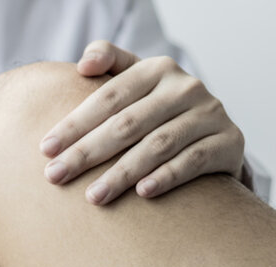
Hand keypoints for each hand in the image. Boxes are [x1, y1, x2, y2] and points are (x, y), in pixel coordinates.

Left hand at [39, 40, 244, 204]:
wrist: (213, 132)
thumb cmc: (155, 108)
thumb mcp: (134, 80)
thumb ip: (107, 60)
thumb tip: (82, 65)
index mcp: (156, 68)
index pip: (108, 98)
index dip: (75, 123)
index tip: (46, 149)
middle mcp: (186, 87)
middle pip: (127, 123)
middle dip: (87, 152)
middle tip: (56, 176)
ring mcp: (210, 114)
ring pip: (158, 145)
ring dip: (122, 173)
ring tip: (93, 196)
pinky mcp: (229, 142)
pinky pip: (193, 161)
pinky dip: (166, 177)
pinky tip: (142, 194)